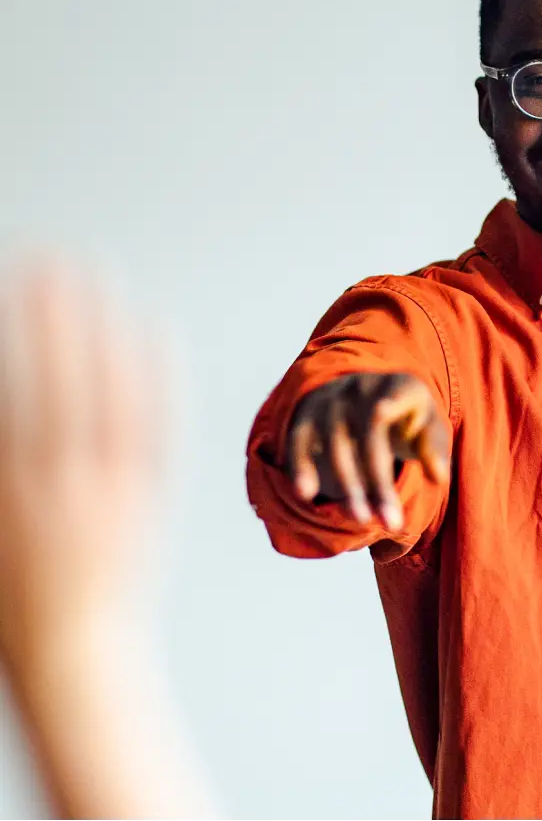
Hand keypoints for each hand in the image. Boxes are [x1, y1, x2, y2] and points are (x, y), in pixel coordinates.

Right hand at [0, 265, 159, 664]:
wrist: (75, 651)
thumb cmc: (11, 599)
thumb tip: (3, 401)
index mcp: (7, 489)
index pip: (7, 395)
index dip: (9, 341)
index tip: (9, 290)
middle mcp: (59, 480)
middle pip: (57, 378)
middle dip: (55, 314)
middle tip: (52, 259)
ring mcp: (112, 484)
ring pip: (113, 390)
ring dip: (106, 327)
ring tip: (103, 275)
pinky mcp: (149, 491)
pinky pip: (157, 421)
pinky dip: (157, 373)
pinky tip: (156, 332)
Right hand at [285, 372, 447, 530]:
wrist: (367, 397)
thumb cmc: (407, 419)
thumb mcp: (428, 427)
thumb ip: (434, 448)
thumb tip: (438, 476)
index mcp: (401, 385)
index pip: (396, 392)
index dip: (389, 401)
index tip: (382, 410)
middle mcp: (363, 388)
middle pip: (370, 434)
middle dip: (379, 481)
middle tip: (391, 523)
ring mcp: (332, 402)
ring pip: (336, 444)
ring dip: (349, 487)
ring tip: (363, 520)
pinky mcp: (307, 418)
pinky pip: (299, 443)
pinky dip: (301, 468)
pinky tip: (306, 495)